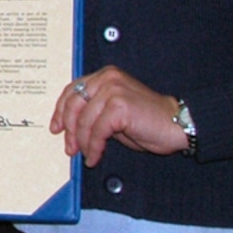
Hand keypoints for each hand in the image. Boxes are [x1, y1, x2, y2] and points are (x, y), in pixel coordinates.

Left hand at [54, 65, 188, 165]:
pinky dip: (94, 148)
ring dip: (83, 143)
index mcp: (105, 76)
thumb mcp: (114, 111)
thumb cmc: (147, 120)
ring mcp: (113, 90)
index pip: (72, 90)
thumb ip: (94, 111)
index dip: (60, 111)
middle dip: (69, 130)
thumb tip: (69, 128)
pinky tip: (95, 157)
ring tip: (87, 155)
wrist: (176, 124)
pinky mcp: (119, 106)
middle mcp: (108, 79)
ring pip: (84, 121)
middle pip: (74, 105)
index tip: (56, 128)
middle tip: (70, 149)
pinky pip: (97, 131)